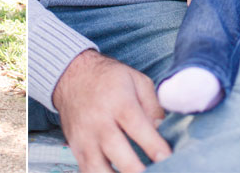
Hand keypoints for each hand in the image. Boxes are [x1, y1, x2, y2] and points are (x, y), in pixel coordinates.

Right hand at [53, 50, 170, 172]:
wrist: (72, 76)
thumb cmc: (110, 79)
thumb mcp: (137, 80)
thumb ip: (153, 106)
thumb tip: (161, 131)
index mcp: (119, 102)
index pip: (137, 126)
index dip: (153, 145)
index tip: (167, 159)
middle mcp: (100, 121)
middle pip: (116, 151)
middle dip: (135, 169)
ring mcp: (85, 137)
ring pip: (97, 168)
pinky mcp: (75, 148)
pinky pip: (87, 171)